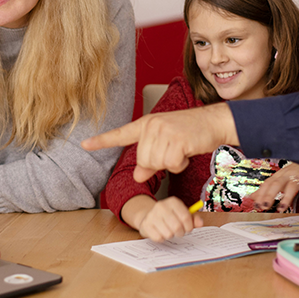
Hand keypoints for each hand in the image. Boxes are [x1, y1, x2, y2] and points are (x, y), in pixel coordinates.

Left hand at [82, 103, 237, 181]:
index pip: (120, 134)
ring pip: (156, 163)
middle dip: (159, 163)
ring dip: (171, 163)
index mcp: (146, 124)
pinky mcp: (177, 138)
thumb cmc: (191, 133)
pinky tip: (187, 151)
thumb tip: (137, 176)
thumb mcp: (167, 144)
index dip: (101, 141)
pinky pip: (171, 164)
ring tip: (181, 149)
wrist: (214, 121)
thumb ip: (150, 160)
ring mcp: (163, 130)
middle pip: (144, 160)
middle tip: (174, 150)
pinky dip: (180, 164)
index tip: (84, 144)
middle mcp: (151, 125)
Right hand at [137, 197, 203, 242]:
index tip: (188, 228)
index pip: (186, 217)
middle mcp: (161, 206)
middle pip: (177, 227)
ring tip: (168, 230)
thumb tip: (200, 223)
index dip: (189, 226)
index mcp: (173, 202)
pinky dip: (162, 238)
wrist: (149, 215)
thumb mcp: (182, 214)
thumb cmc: (170, 216)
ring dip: (171, 235)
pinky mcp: (146, 225)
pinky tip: (160, 232)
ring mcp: (152, 215)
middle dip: (180, 233)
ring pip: (168, 234)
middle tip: (179, 232)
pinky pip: (159, 238)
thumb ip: (193, 219)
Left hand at [249, 163, 298, 211]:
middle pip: (276, 184)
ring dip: (286, 198)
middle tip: (265, 206)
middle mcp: (287, 175)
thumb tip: (252, 197)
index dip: (261, 194)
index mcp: (279, 175)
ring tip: (281, 209)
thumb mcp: (280, 179)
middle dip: (269, 195)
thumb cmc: (295, 172)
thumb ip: (267, 188)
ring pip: (291, 186)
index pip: (267, 184)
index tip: (257, 205)